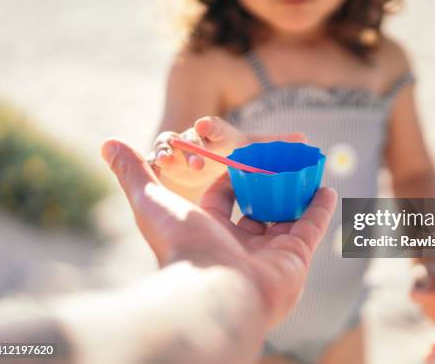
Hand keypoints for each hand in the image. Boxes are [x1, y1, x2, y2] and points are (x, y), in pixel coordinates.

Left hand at [102, 138, 336, 328]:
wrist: (213, 292)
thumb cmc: (180, 246)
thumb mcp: (151, 200)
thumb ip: (133, 172)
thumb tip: (107, 143)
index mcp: (208, 233)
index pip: (223, 198)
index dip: (231, 175)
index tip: (239, 156)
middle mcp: (239, 246)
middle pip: (257, 209)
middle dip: (269, 186)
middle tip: (280, 162)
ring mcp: (269, 254)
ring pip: (287, 218)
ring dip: (297, 195)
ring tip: (308, 171)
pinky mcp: (295, 258)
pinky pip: (311, 229)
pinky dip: (321, 209)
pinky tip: (327, 188)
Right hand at [150, 116, 305, 185]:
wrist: (200, 169)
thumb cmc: (229, 156)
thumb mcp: (249, 151)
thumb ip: (273, 145)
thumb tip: (304, 138)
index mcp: (218, 137)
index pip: (216, 129)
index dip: (210, 127)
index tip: (205, 126)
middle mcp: (196, 141)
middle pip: (193, 138)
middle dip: (192, 143)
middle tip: (193, 155)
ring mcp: (178, 152)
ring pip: (171, 147)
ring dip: (170, 151)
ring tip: (170, 160)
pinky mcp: (163, 166)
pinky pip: (155, 162)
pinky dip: (153, 162)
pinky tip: (153, 167)